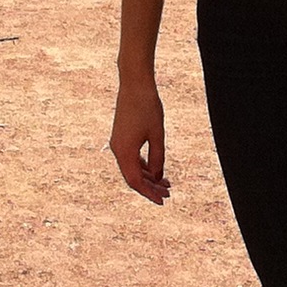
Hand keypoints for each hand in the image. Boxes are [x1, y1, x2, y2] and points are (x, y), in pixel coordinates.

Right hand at [109, 75, 169, 203]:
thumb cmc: (147, 107)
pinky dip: (144, 166)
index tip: (162, 202)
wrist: (134, 84)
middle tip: (168, 194)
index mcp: (124, 152)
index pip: (136, 181)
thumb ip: (158, 157)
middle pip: (133, 177)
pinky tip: (156, 170)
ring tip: (166, 184)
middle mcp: (117, 150)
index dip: (149, 193)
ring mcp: (118, 144)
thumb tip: (158, 177)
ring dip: (149, 177)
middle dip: (150, 187)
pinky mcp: (121, 137)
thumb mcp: (157, 135)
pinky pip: (132, 158)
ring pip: (133, 168)